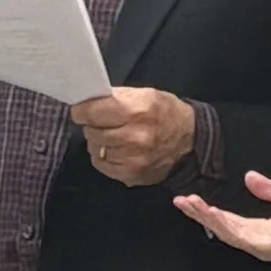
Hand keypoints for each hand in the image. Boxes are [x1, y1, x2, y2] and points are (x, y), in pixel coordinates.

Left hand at [71, 86, 195, 185]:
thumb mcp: (145, 95)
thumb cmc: (166, 114)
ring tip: (112, 136)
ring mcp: (133, 159)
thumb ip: (116, 97)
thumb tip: (88, 101)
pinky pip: (102, 165)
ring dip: (98, 142)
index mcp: (138, 111)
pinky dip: (104, 156)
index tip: (80, 110)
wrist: (190, 143)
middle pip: (92, 131)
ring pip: (95, 149)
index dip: (82, 111)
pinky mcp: (131, 175)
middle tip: (101, 122)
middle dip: (92, 125)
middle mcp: (135, 136)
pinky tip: (116, 150)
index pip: (93, 112)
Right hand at [175, 170, 270, 259]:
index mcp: (256, 227)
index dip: (208, 210)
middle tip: (180, 201)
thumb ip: (267, 189)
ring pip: (223, 230)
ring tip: (189, 204)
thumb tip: (248, 176)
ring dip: (205, 217)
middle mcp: (252, 237)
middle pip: (219, 225)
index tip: (191, 199)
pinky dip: (222, 224)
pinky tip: (211, 214)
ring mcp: (255, 243)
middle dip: (199, 213)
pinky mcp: (260, 246)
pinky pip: (237, 234)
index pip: (226, 218)